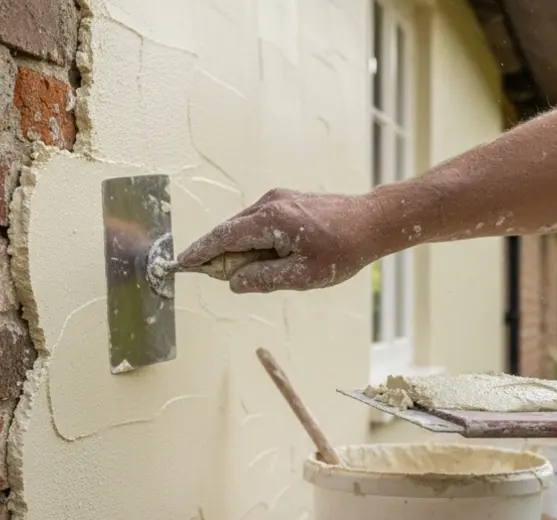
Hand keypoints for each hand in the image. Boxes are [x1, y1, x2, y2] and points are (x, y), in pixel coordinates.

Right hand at [175, 188, 389, 292]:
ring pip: (244, 226)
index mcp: (271, 219)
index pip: (224, 237)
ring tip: (246, 273)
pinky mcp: (287, 201)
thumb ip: (263, 279)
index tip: (182, 263)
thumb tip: (233, 282)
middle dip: (217, 253)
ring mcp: (278, 198)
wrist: (373, 221)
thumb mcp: (303, 276)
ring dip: (238, 249)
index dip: (201, 252)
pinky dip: (252, 240)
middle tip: (212, 276)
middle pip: (230, 230)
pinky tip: (263, 258)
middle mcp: (270, 203)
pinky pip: (258, 222)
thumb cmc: (343, 250)